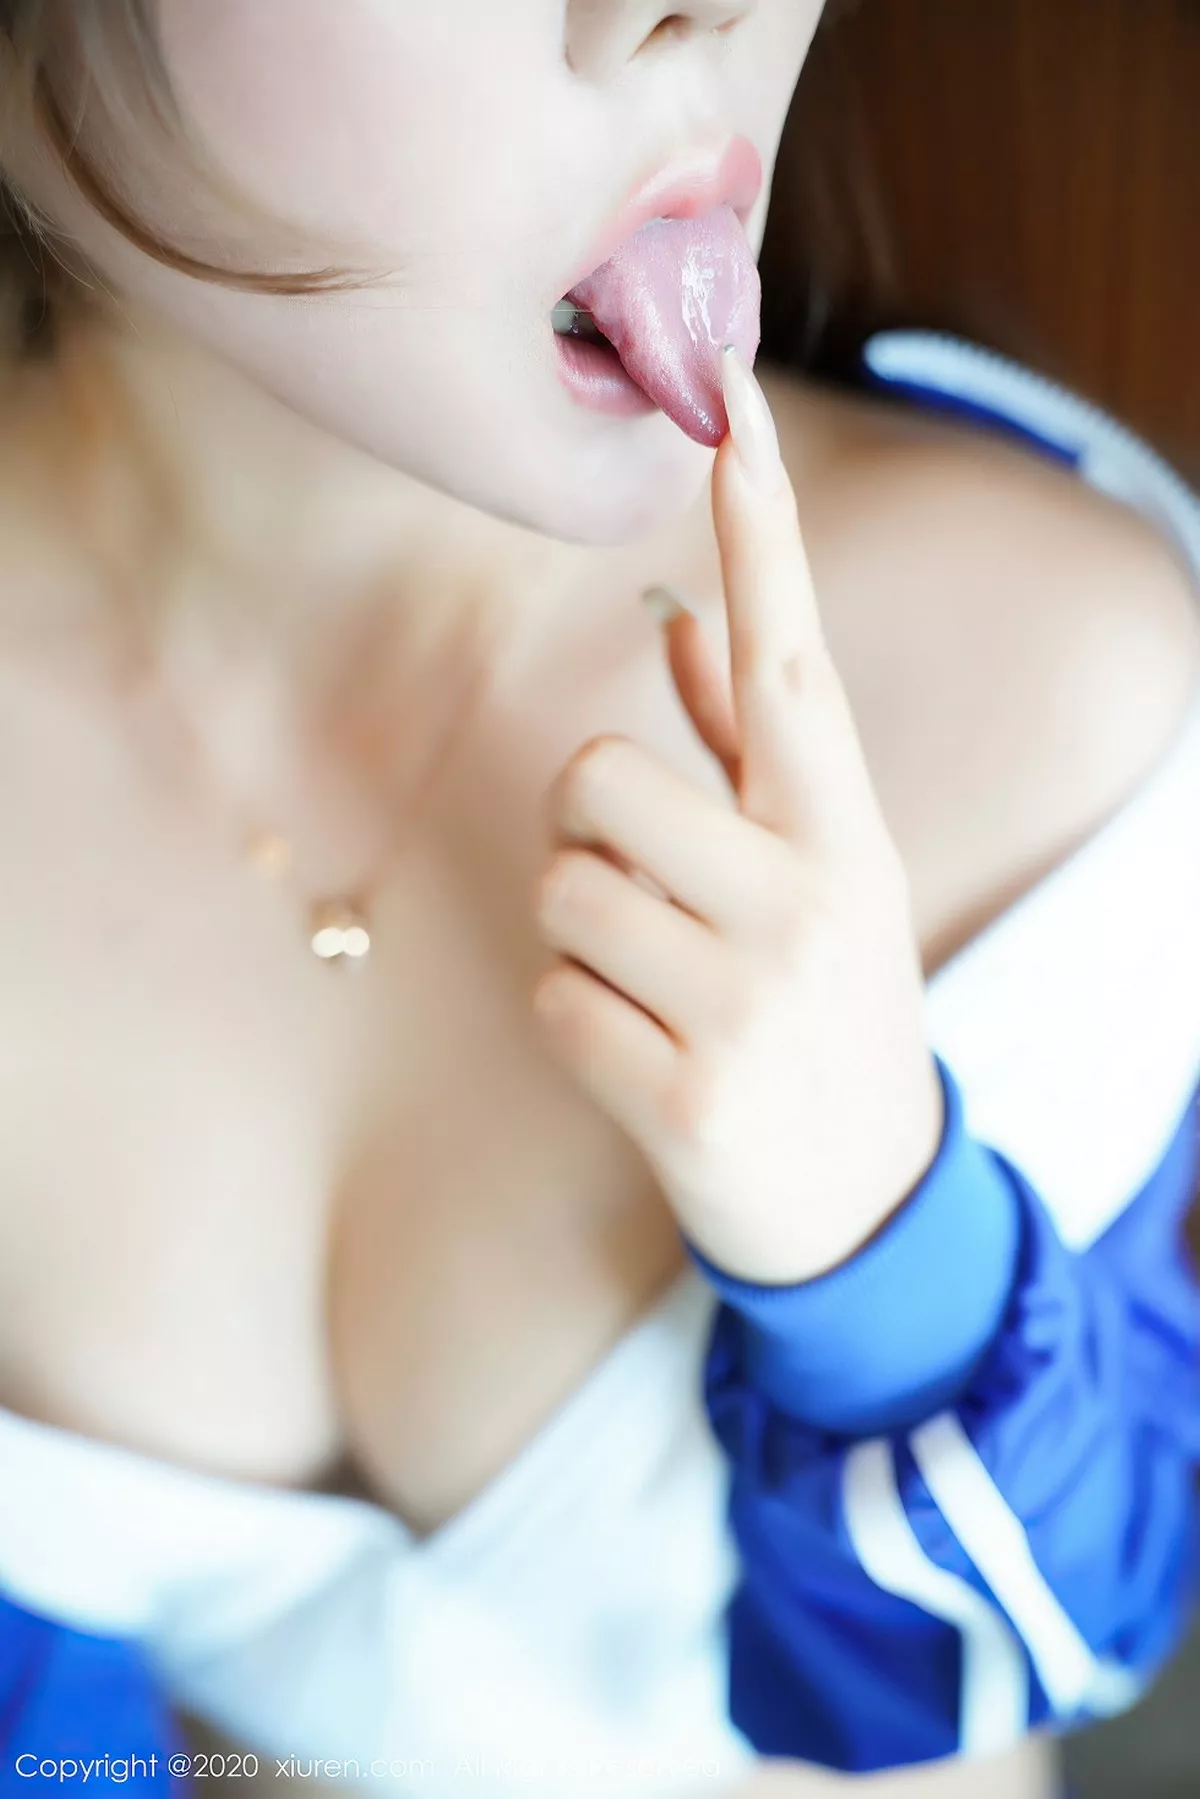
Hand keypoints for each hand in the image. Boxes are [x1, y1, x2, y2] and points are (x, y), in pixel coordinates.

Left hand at [531, 347, 942, 1285]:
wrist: (864, 1197)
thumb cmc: (823, 1003)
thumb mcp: (821, 876)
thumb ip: (748, 756)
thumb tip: (674, 629)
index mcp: (840, 831)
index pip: (788, 655)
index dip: (757, 530)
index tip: (727, 405)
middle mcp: (805, 899)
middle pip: (592, 777)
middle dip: (584, 830)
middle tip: (644, 895)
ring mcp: (751, 1001)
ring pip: (558, 892)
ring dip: (578, 935)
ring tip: (655, 984)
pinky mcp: (689, 1096)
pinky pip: (551, 1002)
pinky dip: (576, 1025)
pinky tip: (647, 1057)